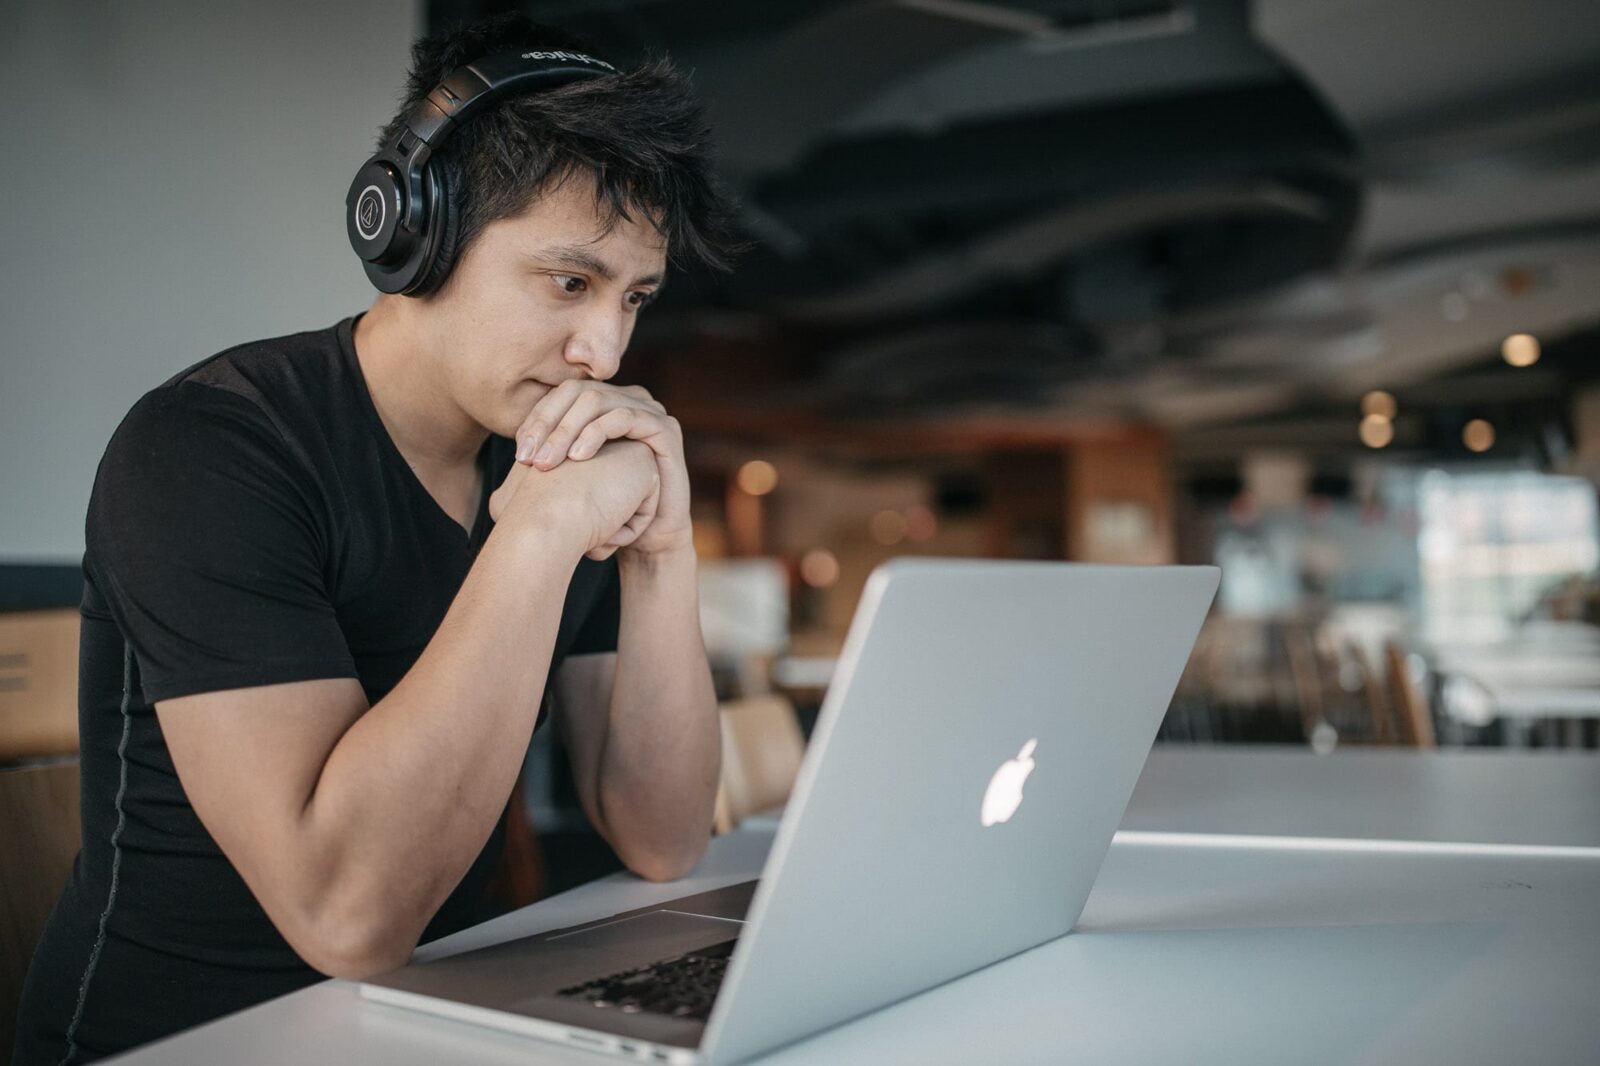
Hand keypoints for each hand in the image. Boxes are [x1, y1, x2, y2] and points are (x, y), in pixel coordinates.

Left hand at [512, 381, 691, 556]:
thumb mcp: (570, 479)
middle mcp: (626, 400)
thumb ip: (549, 457)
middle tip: (529, 459)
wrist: (647, 538)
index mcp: (604, 405)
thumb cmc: (606, 510)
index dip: (536, 419)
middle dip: (548, 424)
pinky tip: (579, 458)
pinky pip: (625, 417)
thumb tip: (515, 451)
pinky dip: (597, 433)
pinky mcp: (665, 428)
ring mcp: (648, 410)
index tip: (519, 455)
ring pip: (597, 401)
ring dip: (567, 430)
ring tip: (548, 462)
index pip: (561, 395)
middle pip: (577, 392)